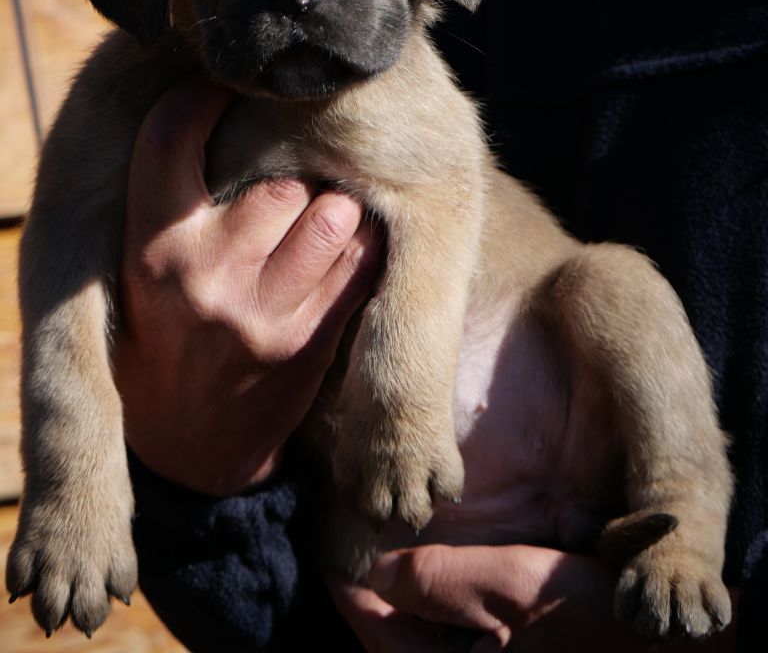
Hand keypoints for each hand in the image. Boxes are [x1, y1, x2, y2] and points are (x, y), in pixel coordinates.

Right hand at [112, 76, 381, 494]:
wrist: (186, 444)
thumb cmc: (165, 330)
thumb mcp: (144, 268)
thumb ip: (174, 199)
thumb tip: (226, 98)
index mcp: (151, 247)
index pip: (171, 138)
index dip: (201, 97)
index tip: (224, 86)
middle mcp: (204, 276)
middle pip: (279, 180)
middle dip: (295, 173)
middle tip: (294, 179)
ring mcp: (262, 314)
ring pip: (332, 216)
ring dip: (338, 207)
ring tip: (325, 212)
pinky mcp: (309, 343)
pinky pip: (362, 265)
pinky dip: (365, 245)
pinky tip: (351, 246)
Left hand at [330, 545, 737, 651]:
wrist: (663, 641)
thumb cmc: (586, 615)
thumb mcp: (509, 585)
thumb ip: (438, 580)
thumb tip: (376, 574)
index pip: (378, 634)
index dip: (349, 591)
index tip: (327, 555)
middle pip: (396, 644)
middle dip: (371, 602)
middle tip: (350, 553)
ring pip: (423, 644)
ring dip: (402, 608)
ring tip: (382, 563)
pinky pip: (453, 644)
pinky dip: (437, 614)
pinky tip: (436, 582)